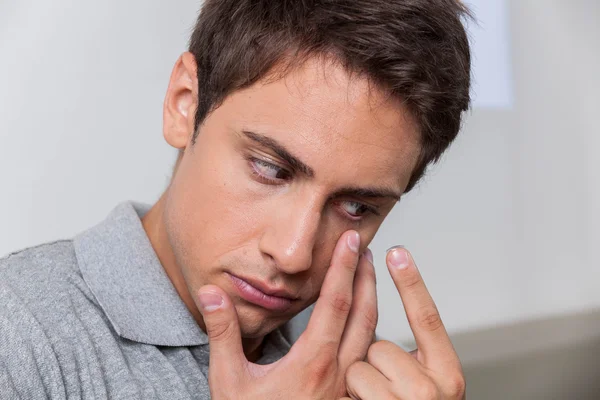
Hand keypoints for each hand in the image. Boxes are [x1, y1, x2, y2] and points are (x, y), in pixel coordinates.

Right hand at [198, 230, 377, 399]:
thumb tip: (211, 293)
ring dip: (372, 299)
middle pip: (363, 315)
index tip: (349, 241)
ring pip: (371, 335)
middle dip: (366, 276)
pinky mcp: (348, 396)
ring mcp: (347, 387)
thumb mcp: (228, 380)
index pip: (335, 304)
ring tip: (367, 273)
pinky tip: (365, 319)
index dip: (343, 268)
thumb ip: (222, 333)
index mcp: (311, 363)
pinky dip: (371, 329)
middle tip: (361, 246)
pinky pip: (368, 356)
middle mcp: (337, 373)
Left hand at [341, 247, 465, 399]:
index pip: (427, 318)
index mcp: (447, 375)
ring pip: (361, 365)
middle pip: (382, 346)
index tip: (398, 252)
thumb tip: (383, 341)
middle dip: (374, 364)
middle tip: (384, 390)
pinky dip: (353, 397)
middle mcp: (430, 390)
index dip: (410, 283)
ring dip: (360, 384)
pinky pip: (352, 382)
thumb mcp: (425, 389)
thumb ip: (413, 364)